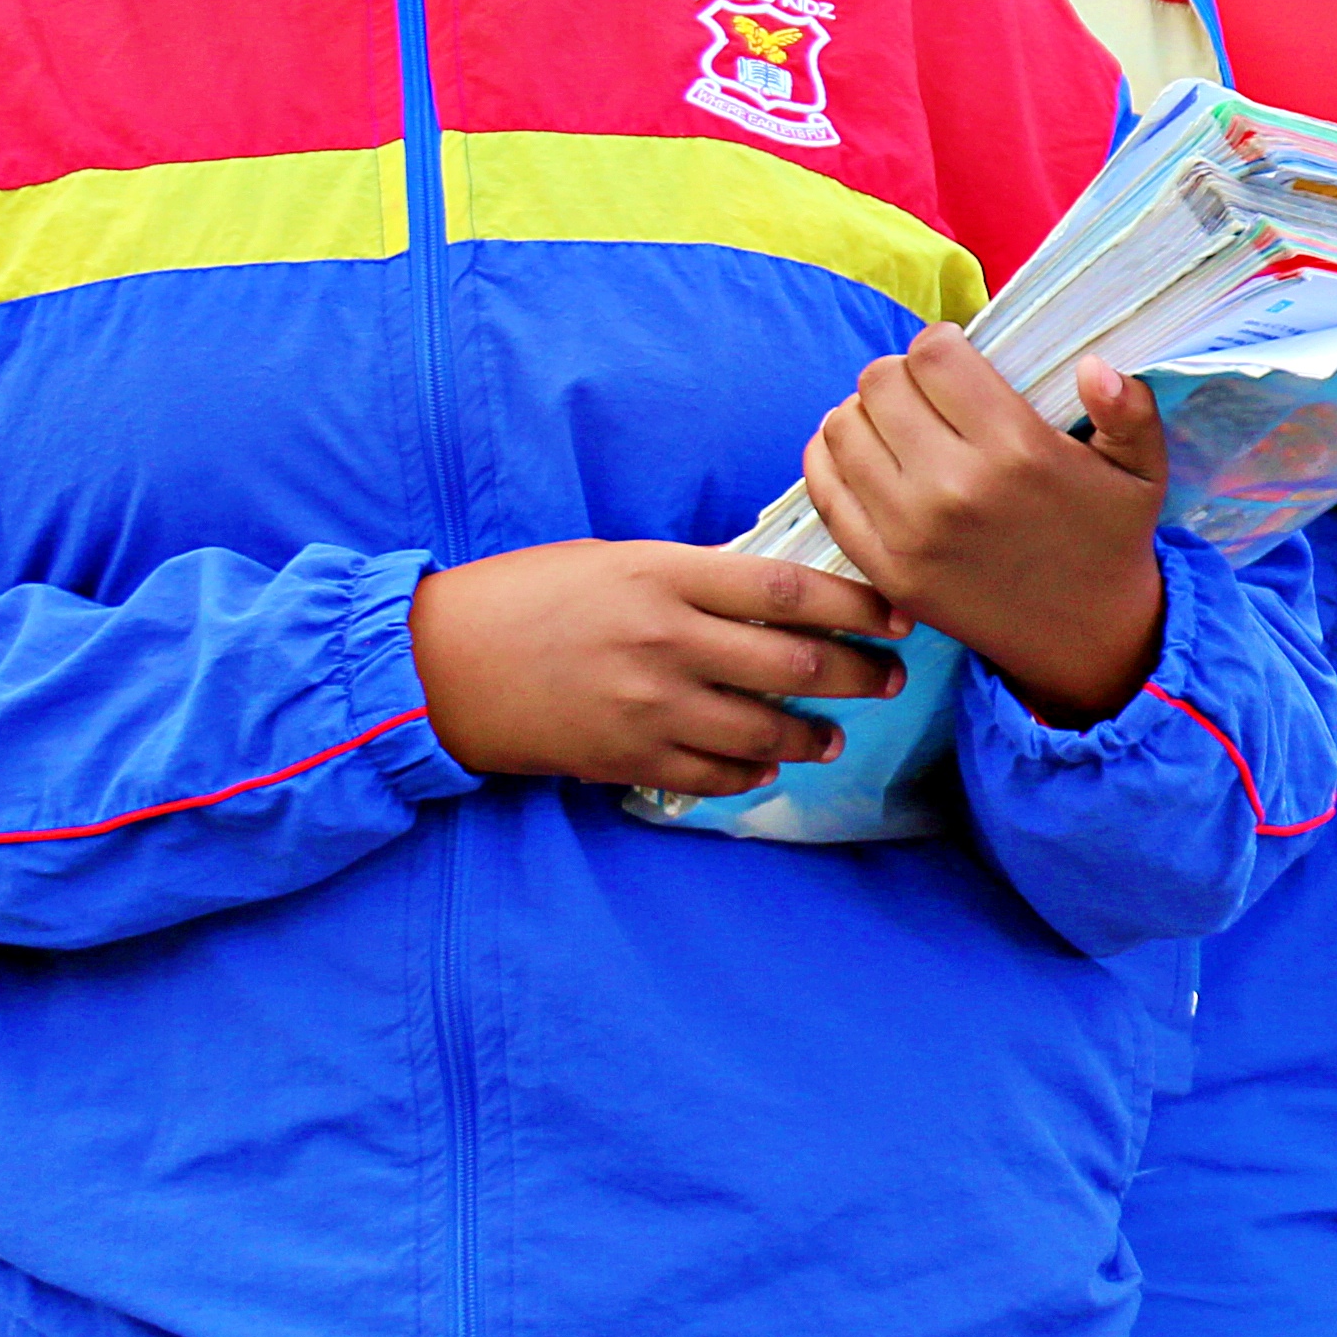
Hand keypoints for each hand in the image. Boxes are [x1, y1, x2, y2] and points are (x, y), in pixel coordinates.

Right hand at [411, 540, 907, 797]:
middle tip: (890, 679)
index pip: (790, 589)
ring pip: (764, 730)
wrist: (438, 663)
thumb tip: (778, 597)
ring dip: (813, 735)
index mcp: (667, 575)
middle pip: (794, 663)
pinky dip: (750, 775)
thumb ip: (697, 578)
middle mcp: (667, 641)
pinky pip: (713, 776)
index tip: (898, 614)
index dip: (858, 605)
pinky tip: (767, 767)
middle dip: (858, 675)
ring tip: (833, 736)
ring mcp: (648, 705)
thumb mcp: (620, 560)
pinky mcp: (625, 757)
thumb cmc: (530, 596)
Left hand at [802, 338, 1171, 728]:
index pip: (933, 355)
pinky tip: (864, 453)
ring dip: (864, 413)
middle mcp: (954, 487)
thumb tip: (1091, 365)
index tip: (957, 359)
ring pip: (841, 426)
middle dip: (901, 374)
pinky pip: (823, 486)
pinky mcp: (883, 566)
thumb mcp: (1142, 471)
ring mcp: (909, 531)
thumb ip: (1130, 410)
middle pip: (879, 383)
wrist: (1084, 638)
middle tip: (926, 392)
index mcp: (1017, 450)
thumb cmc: (1109, 540)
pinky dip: (831, 457)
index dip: (941, 343)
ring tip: (897, 423)